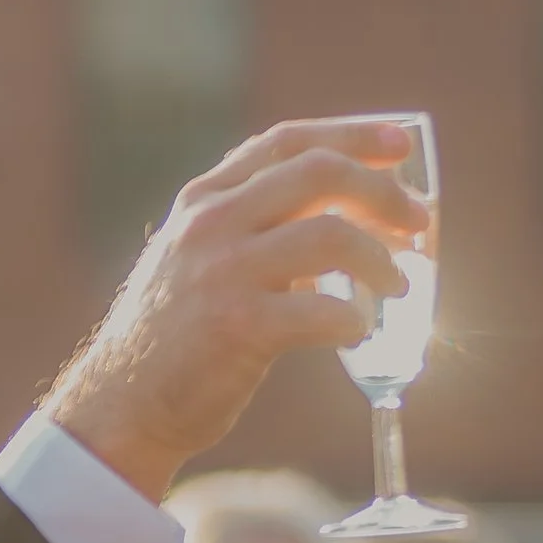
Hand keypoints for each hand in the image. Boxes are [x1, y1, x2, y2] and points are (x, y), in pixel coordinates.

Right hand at [42, 120, 430, 507]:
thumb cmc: (175, 340)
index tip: (400, 146)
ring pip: (330, 237)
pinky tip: (359, 332)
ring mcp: (223, 273)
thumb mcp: (197, 260)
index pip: (289, 142)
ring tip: (399, 285)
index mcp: (204, 199)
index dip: (352, 135)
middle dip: (383, 193)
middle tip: (419, 223)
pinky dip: (354, 321)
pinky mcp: (237, 328)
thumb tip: (339, 213)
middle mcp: (211, 223)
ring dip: (380, 261)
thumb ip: (250, 227)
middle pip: (319, 174)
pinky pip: (322, 312)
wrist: (123, 407)